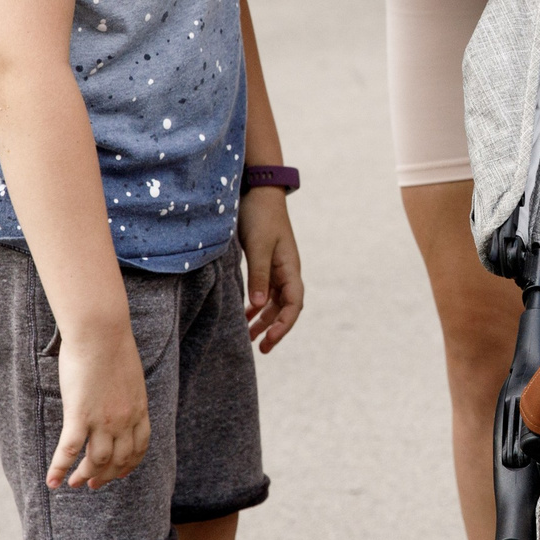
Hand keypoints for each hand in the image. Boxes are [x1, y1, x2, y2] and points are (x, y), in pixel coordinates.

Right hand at [48, 328, 150, 490]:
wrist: (101, 333)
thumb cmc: (112, 345)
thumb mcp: (130, 375)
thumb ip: (127, 392)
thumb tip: (119, 396)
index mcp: (139, 409)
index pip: (139, 447)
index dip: (129, 465)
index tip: (120, 474)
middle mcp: (124, 420)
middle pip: (119, 460)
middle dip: (107, 476)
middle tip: (93, 484)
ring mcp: (103, 420)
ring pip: (97, 461)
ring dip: (85, 476)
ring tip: (75, 484)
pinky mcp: (80, 415)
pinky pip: (70, 450)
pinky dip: (60, 469)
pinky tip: (52, 481)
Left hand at [239, 187, 304, 351]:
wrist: (258, 190)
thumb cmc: (260, 215)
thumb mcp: (258, 246)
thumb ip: (258, 276)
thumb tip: (261, 306)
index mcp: (290, 267)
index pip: (294, 305)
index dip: (284, 326)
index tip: (269, 341)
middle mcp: (287, 271)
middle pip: (286, 308)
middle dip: (274, 329)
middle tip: (260, 349)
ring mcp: (277, 267)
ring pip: (275, 302)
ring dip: (264, 320)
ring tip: (249, 337)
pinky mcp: (265, 262)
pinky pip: (265, 291)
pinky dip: (257, 305)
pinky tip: (245, 314)